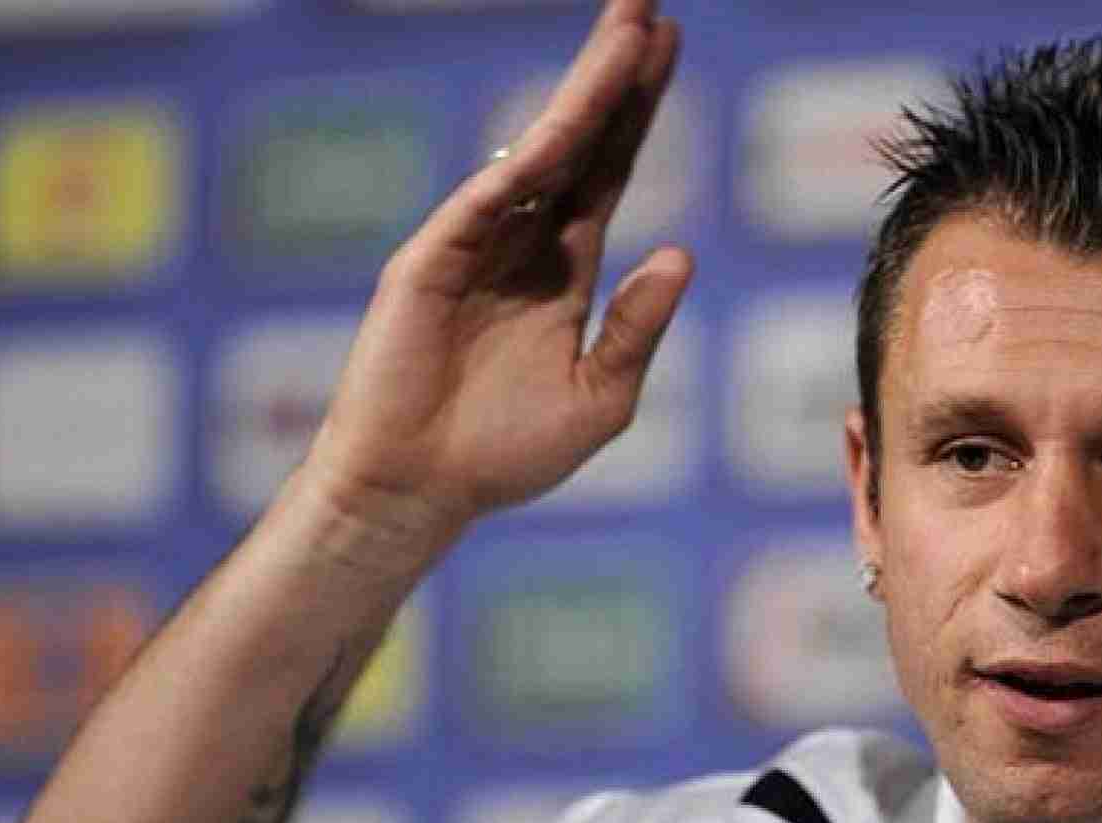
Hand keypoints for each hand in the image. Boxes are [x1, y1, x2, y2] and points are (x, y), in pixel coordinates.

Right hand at [302, 0, 690, 556]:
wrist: (420, 494)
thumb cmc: (504, 456)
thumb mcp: (598, 395)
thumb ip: (638, 327)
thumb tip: (681, 252)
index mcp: (562, 271)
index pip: (606, 170)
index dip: (636, 111)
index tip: (668, 46)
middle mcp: (520, 243)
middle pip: (579, 141)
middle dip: (614, 76)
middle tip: (651, 9)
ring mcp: (473, 245)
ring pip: (540, 153)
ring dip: (585, 95)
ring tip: (629, 34)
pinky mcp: (431, 262)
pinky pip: (488, 202)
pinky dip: (529, 162)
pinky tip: (569, 122)